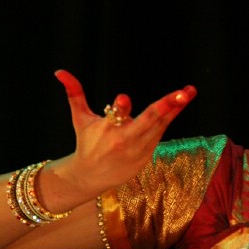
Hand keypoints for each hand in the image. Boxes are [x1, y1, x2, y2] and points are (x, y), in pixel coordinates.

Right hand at [53, 69, 195, 194]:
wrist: (91, 177)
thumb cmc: (87, 143)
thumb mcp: (80, 119)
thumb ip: (74, 94)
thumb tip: (59, 72)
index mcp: (107, 129)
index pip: (116, 116)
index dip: (120, 107)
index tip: (122, 99)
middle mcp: (125, 139)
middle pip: (148, 121)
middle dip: (165, 106)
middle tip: (181, 93)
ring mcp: (139, 149)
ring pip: (160, 125)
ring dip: (176, 108)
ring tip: (188, 92)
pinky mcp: (147, 155)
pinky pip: (161, 132)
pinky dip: (170, 118)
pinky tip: (181, 102)